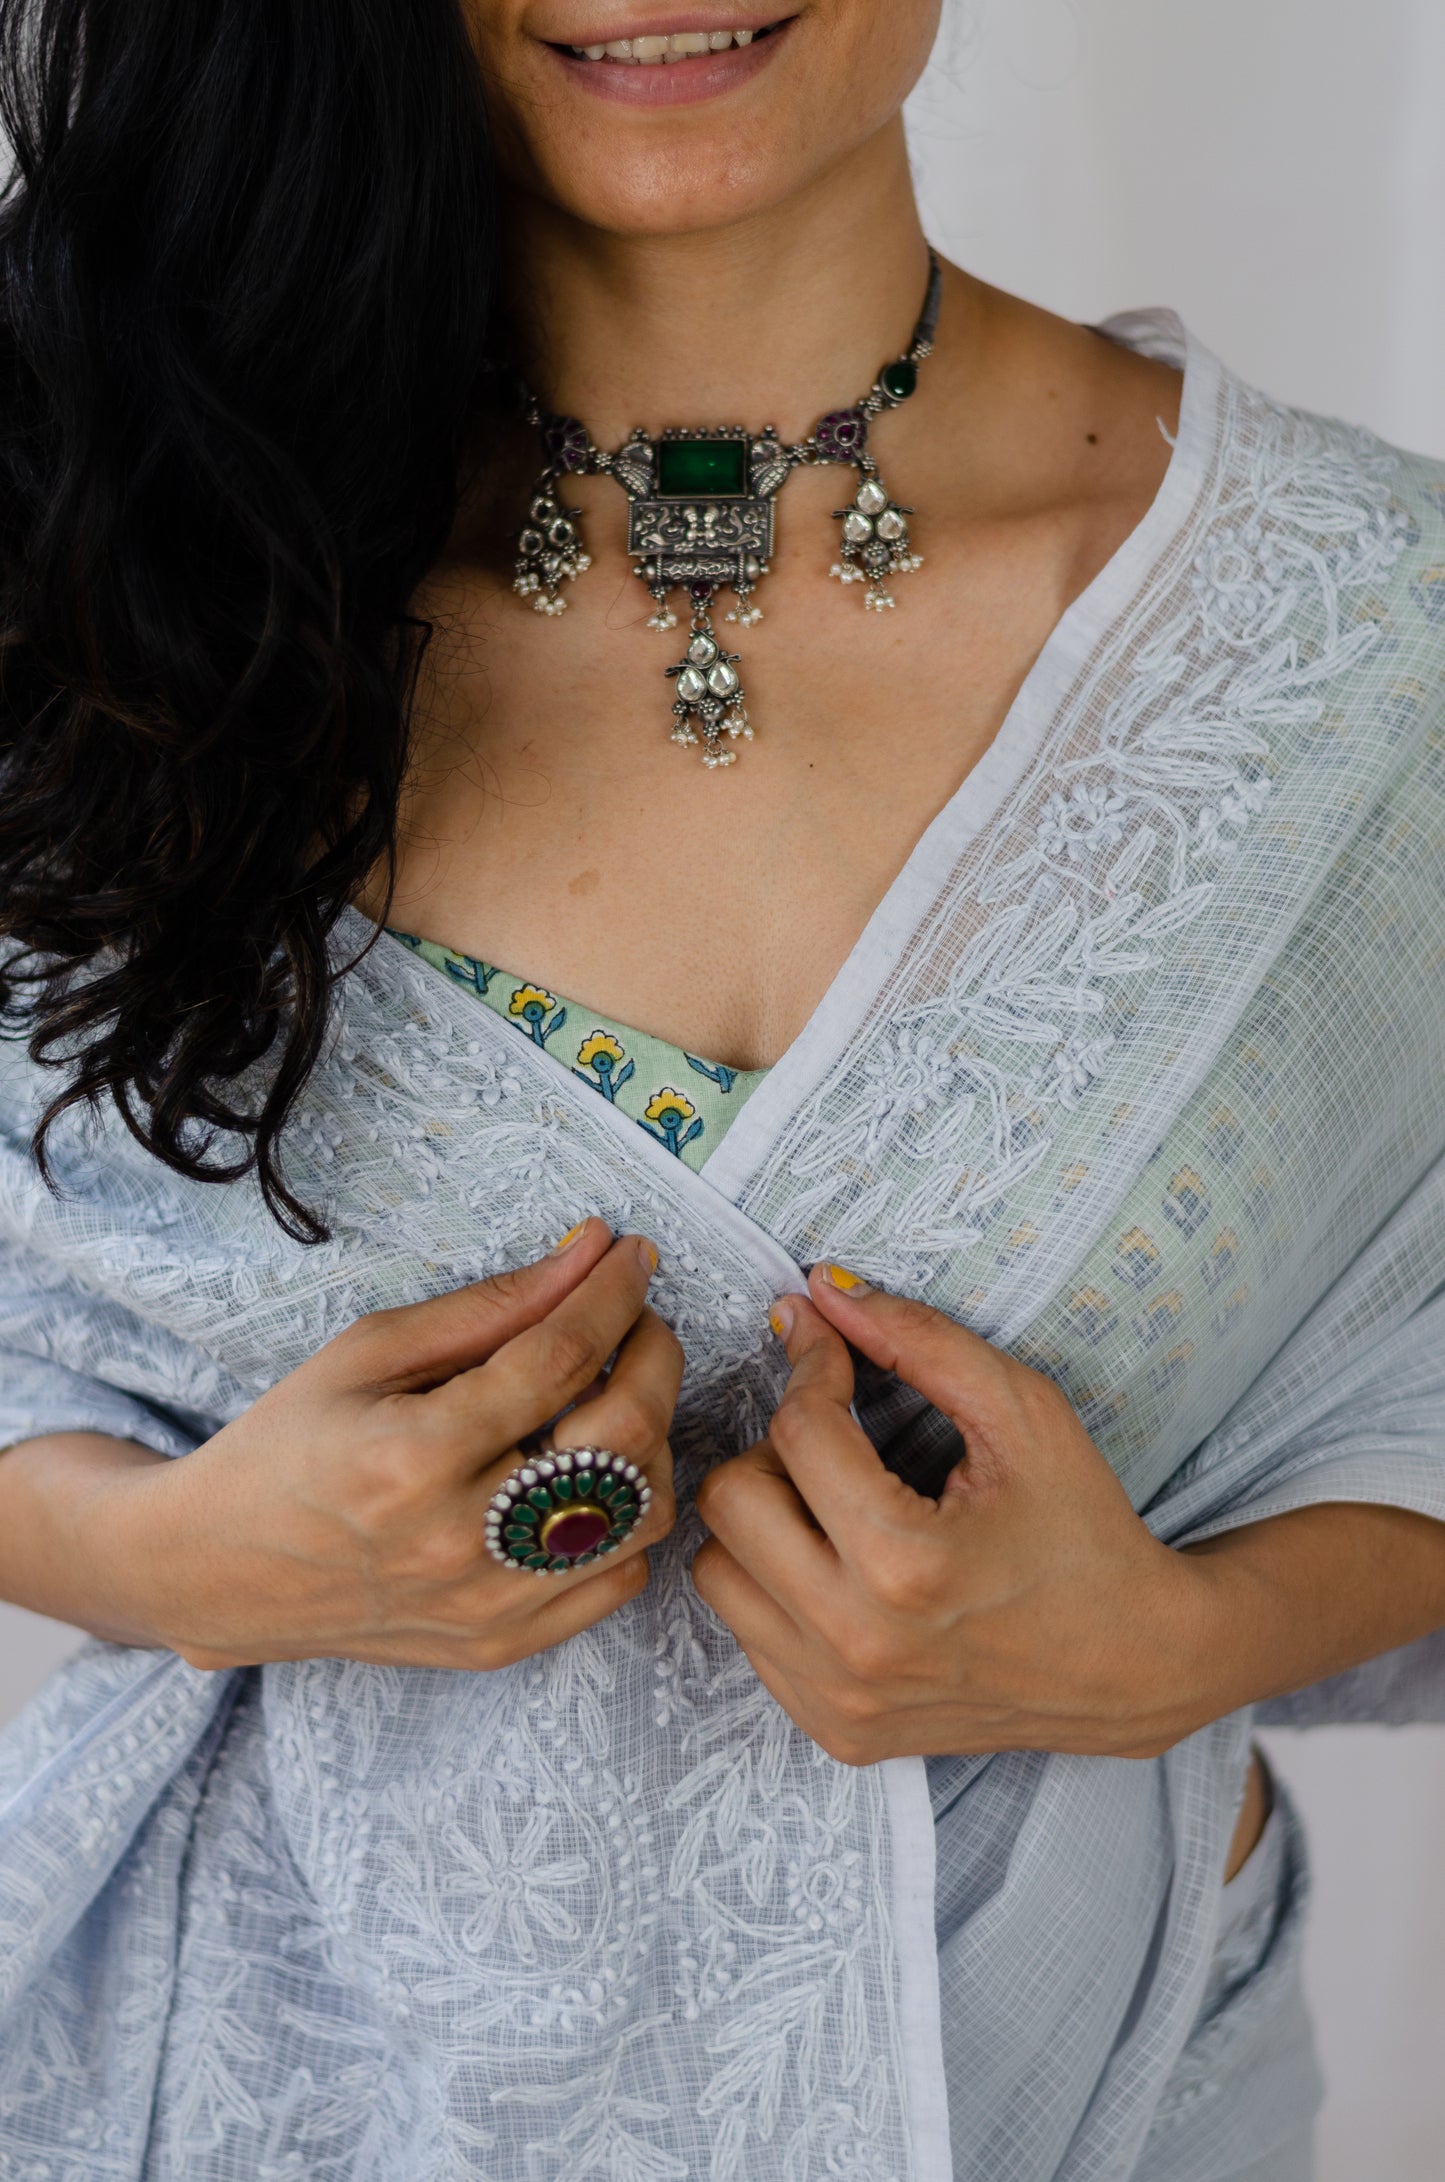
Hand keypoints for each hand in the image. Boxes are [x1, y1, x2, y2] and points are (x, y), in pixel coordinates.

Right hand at [97, 1221, 680, 1670]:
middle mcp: (461, 1539)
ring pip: (643, 1515)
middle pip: (624, 1438)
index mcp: (416, 1454)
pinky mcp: (501, 1642)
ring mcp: (487, 1603)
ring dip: (653, 1439)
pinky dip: (627, 1517)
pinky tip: (591, 1475)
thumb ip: (490, 1306)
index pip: (560, 1357)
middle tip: (639, 1319)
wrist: (218, 1570)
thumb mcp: (369, 1352)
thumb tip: (588, 1254)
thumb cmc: (289, 1446)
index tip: (632, 1255)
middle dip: (655, 1357)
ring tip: (616, 1395)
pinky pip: (618, 1579)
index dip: (612, 1295)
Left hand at [693, 1266, 1213, 1764]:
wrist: (1135, 1664)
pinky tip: (844, 1569)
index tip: (830, 1348)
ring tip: (837, 1507)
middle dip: (777, 1450)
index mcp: (905, 1563)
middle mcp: (857, 1643)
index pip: (798, 1430)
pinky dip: (779, 1587)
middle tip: (839, 1442)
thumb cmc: (1085, 1531)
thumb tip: (821, 1290)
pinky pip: (747, 1634)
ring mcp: (839, 1699)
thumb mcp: (1022, 1413)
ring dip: (764, 1522)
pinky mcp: (836, 1732)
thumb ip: (918, 1339)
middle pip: (729, 1501)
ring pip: (718, 1571)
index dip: (812, 1366)